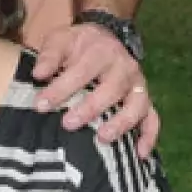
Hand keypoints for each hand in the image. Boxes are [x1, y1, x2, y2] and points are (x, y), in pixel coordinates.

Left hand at [31, 23, 158, 156]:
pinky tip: (140, 154)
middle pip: (111, 89)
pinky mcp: (144, 100)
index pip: (81, 71)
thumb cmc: (78, 44)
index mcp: (101, 51)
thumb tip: (38, 74)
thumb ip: (49, 56)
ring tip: (102, 137)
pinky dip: (149, 136)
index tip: (41, 105)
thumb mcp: (60, 40)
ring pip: (136, 105)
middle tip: (68, 124)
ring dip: (121, 123)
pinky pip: (153, 119)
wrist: (103, 38)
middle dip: (90, 108)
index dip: (61, 89)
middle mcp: (124, 67)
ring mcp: (137, 85)